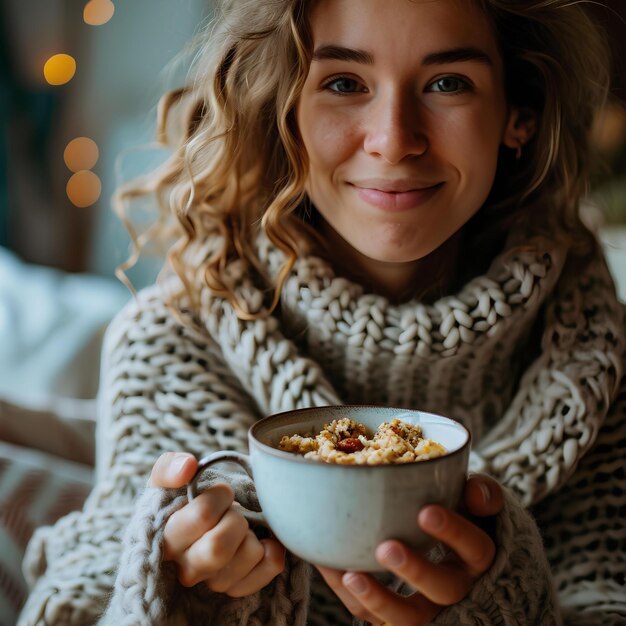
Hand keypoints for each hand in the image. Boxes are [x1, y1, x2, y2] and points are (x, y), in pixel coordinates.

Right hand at [149, 452, 285, 596]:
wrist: (200, 522)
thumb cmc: (185, 500)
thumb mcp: (168, 480)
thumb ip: (168, 468)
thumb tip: (187, 467)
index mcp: (166, 538)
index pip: (202, 515)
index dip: (220, 496)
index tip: (221, 492)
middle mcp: (186, 567)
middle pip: (219, 547)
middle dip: (235, 519)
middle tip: (233, 511)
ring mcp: (212, 582)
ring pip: (248, 555)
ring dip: (252, 533)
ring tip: (241, 527)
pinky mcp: (236, 588)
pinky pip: (266, 571)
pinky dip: (272, 552)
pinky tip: (263, 541)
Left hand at [316, 474, 503, 625]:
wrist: (451, 543)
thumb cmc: (462, 514)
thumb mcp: (478, 500)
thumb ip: (482, 491)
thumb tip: (473, 492)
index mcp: (478, 556)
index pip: (475, 548)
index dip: (453, 532)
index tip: (426, 512)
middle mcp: (458, 588)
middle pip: (444, 590)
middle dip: (415, 571)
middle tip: (386, 548)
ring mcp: (428, 607)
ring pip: (409, 619)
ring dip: (378, 600)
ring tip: (351, 576)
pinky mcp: (397, 615)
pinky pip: (373, 616)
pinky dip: (350, 596)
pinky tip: (328, 566)